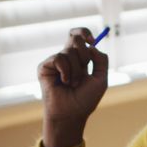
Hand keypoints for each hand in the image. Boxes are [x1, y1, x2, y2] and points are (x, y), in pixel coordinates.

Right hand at [37, 28, 108, 146]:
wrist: (72, 113)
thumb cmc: (85, 100)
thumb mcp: (101, 79)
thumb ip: (101, 60)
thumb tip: (92, 46)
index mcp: (79, 58)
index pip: (79, 35)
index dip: (84, 32)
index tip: (93, 40)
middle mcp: (66, 58)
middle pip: (75, 38)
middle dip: (84, 53)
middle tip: (85, 68)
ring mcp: (55, 62)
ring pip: (69, 51)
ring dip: (77, 70)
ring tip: (73, 84)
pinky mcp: (45, 67)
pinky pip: (59, 58)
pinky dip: (66, 71)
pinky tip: (64, 82)